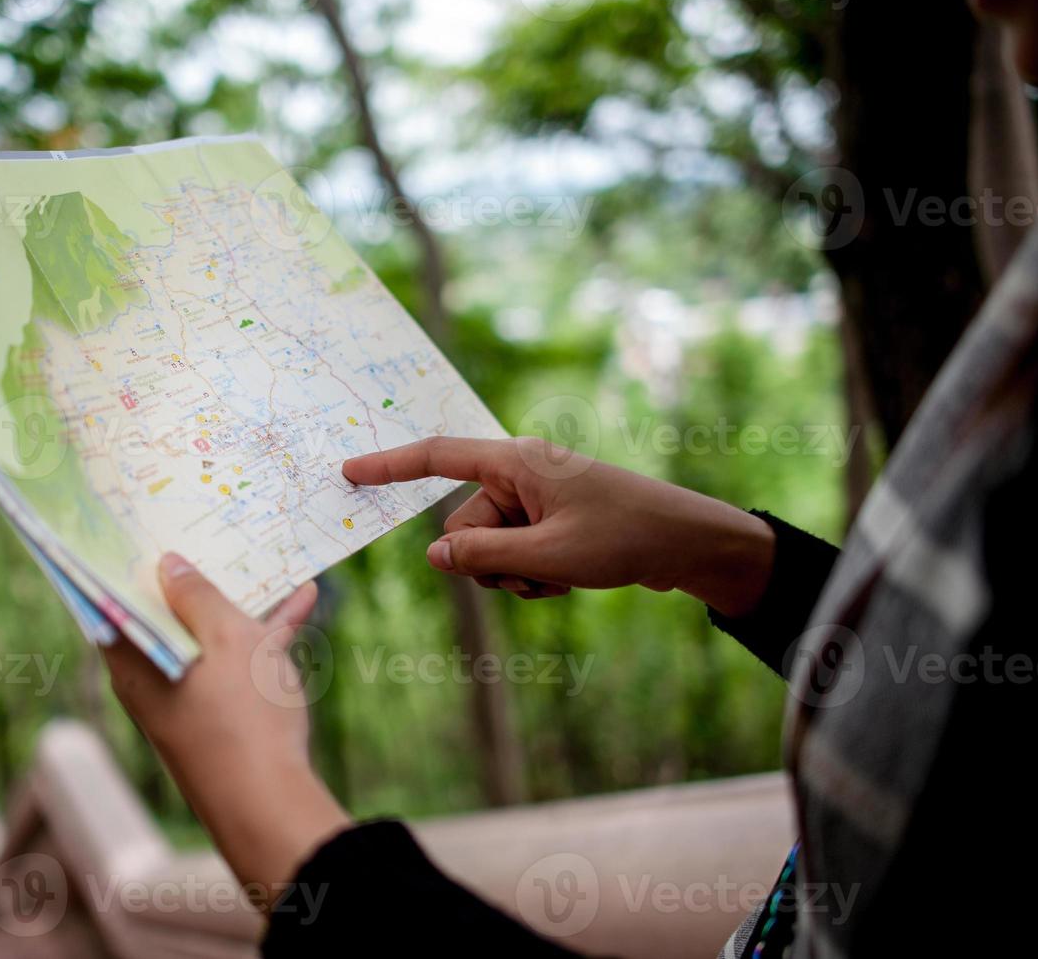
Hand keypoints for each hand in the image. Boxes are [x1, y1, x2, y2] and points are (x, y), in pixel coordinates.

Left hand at [104, 554, 349, 907]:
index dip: (117, 564)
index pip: (106, 601)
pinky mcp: (220, 717)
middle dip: (186, 577)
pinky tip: (301, 603)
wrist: (269, 806)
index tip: (127, 528)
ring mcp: (185, 700)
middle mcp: (149, 680)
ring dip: (234, 602)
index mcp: (131, 660)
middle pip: (161, 615)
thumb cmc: (240, 714)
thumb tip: (167, 564)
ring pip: (203, 636)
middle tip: (199, 531)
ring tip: (263, 561)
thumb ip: (196, 595)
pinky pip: (234, 661)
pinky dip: (260, 635)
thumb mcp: (225, 636)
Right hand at [343, 436, 775, 616]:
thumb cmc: (625, 538)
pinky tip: (569, 581)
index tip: (349, 473)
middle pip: (464, 524)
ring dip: (515, 574)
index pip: (438, 457)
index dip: (389, 466)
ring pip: (488, 548)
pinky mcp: (548, 522)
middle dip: (489, 560)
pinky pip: (515, 554)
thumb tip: (435, 556)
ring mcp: (535, 499)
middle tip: (539, 571)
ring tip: (561, 578)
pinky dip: (533, 576)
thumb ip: (484, 557)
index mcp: (516, 462)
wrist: (687, 543)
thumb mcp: (548, 556)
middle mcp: (520, 474)